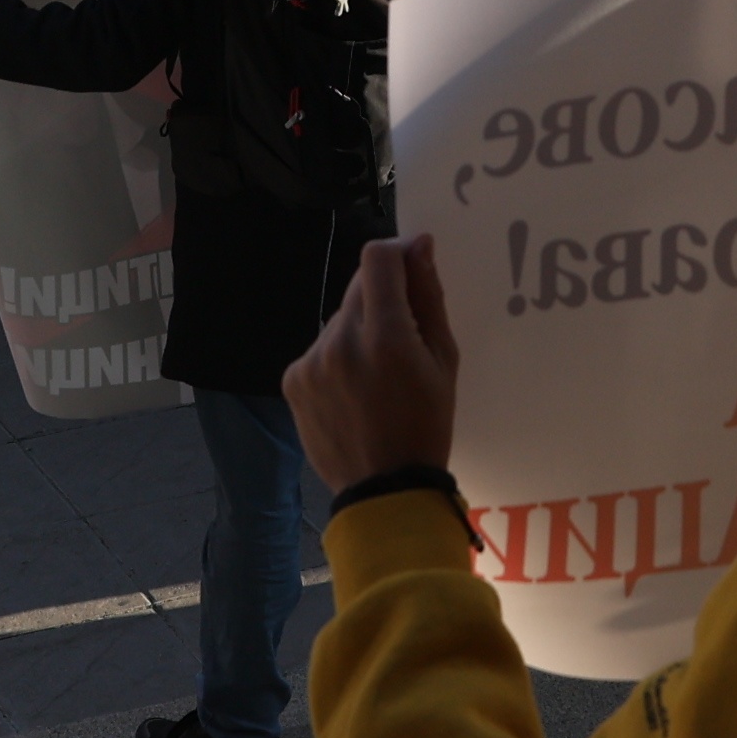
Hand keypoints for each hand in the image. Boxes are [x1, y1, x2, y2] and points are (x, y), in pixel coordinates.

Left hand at [287, 233, 463, 495]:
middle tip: (402, 334)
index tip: (411, 262)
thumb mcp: (443, 362)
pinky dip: (337, 358)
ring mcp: (311, 362)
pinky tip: (353, 390)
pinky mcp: (293, 379)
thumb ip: (429, 299)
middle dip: (383, 297)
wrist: (384, 489)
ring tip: (377, 375)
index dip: (397, 251)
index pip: (378, 259)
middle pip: (359, 287)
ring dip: (359, 329)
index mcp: (385, 337)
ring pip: (340, 319)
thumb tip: (419, 247)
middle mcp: (340, 342)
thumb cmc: (426, 426)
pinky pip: (320, 349)